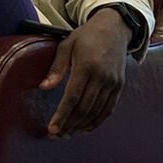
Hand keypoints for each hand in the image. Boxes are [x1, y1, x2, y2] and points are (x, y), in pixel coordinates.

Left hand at [41, 8, 130, 135]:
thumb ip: (56, 68)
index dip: (62, 115)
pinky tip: (86, 128)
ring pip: (96, 111)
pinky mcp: (119, 85)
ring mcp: (113, 82)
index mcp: (86, 65)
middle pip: (84, 108)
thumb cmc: (86, 36)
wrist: (115, 27)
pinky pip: (108, 108)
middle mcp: (101, 76)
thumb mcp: (67, 45)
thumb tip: (43, 87)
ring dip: (81, 125)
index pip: (72, 97)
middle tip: (57, 135)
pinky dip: (97, 121)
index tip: (52, 129)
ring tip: (68, 133)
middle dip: (69, 124)